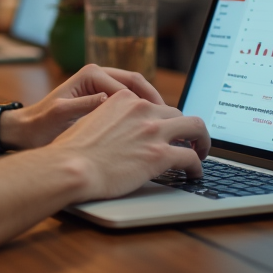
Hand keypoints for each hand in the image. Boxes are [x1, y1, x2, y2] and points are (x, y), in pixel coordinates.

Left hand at [1, 63, 165, 149]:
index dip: (148, 103)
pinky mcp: (100, 99)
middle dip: (156, 102)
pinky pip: (128, 103)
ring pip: (136, 93)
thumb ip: (83, 106)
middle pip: (138, 84)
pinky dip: (141, 114)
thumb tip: (106, 99)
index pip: (130, 85)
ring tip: (166, 126)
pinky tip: (149, 129)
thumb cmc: (39, 126)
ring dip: (151, 108)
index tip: (162, 120)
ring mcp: (100, 86)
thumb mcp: (60, 115)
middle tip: (172, 121)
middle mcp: (97, 75)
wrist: (24, 132)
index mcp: (90, 74)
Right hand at [50, 89, 209, 201]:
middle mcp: (142, 110)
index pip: (154, 103)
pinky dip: (197, 166)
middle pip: (178, 113)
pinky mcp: (160, 155)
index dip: (163, 118)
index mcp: (124, 99)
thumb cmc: (73, 151)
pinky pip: (191, 157)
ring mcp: (153, 131)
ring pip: (195, 128)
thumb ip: (110, 118)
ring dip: (201, 141)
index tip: (167, 129)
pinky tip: (194, 174)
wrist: (71, 167)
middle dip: (185, 128)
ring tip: (201, 153)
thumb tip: (117, 129)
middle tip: (188, 141)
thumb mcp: (90, 121)